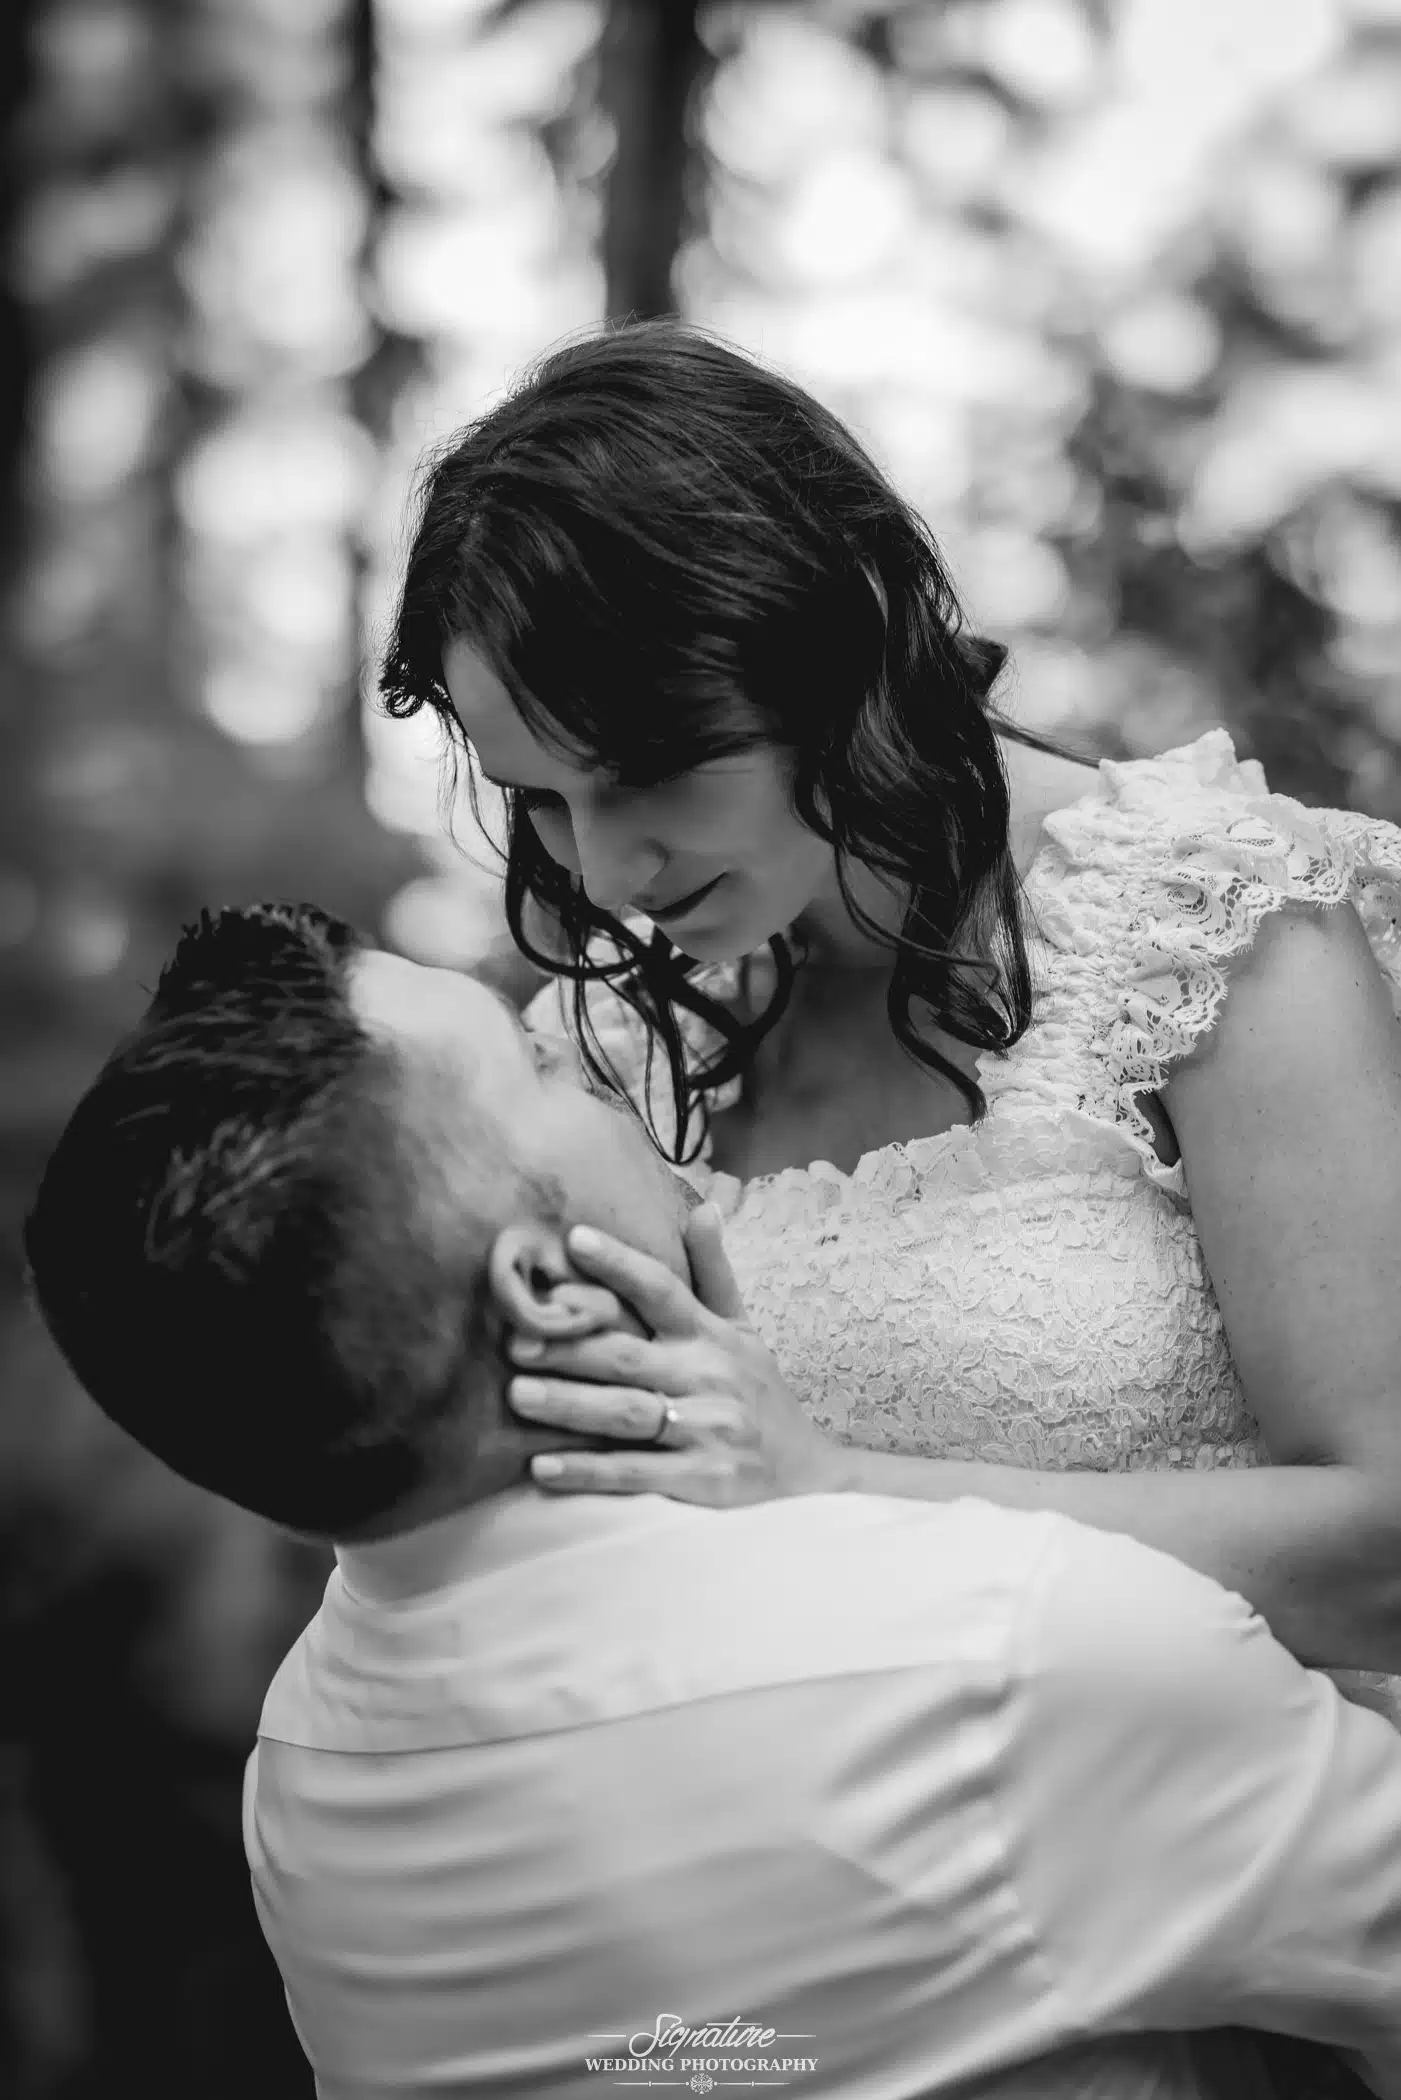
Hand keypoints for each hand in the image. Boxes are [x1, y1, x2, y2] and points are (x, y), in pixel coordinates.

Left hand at [505, 1206, 847, 1505]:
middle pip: (628, 1355)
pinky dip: (589, 1471)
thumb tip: (706, 1208)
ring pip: (626, 1413)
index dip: (620, 1264)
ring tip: (518, 1395)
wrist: (811, 1477)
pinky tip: (543, 1467)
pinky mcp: (703, 1480)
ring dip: (569, 1405)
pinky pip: (636, 1473)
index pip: (663, 1289)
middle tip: (514, 1341)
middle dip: (569, 1347)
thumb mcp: (746, 1330)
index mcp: (711, 1335)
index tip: (574, 1240)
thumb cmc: (761, 1395)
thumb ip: (715, 1273)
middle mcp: (707, 1376)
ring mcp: (706, 1429)